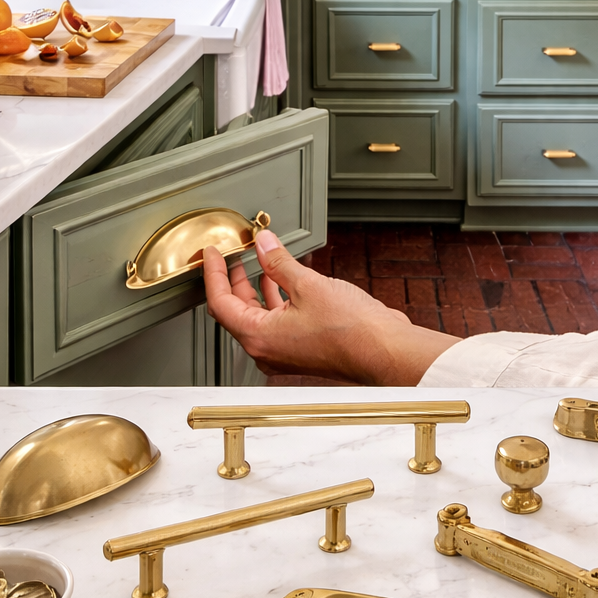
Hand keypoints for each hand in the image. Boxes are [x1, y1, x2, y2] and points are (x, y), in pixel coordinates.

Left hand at [203, 230, 459, 385]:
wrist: (385, 351)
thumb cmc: (352, 331)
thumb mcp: (309, 285)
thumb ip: (280, 262)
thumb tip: (264, 245)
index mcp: (259, 336)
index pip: (220, 303)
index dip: (214, 274)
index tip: (212, 255)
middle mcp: (267, 349)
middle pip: (236, 311)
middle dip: (234, 280)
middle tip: (232, 256)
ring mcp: (285, 352)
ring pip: (258, 317)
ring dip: (257, 288)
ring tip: (260, 262)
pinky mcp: (301, 350)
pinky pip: (278, 323)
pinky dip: (276, 300)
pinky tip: (286, 281)